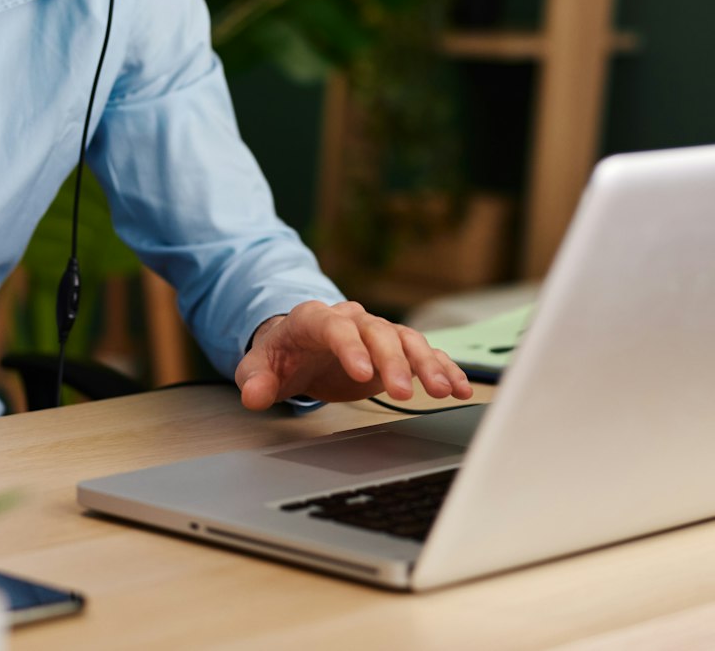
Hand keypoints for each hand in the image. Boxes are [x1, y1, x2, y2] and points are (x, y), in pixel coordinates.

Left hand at [233, 300, 473, 410]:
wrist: (297, 347)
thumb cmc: (280, 356)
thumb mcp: (258, 368)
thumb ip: (255, 380)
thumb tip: (253, 395)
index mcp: (314, 319)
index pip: (335, 327)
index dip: (350, 347)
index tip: (362, 374)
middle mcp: (352, 319)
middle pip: (378, 333)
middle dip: (394, 362)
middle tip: (405, 392)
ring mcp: (377, 333)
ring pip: (407, 340)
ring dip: (428, 364)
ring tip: (444, 391)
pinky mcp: (395, 349)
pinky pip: (424, 353)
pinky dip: (444, 368)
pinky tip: (460, 387)